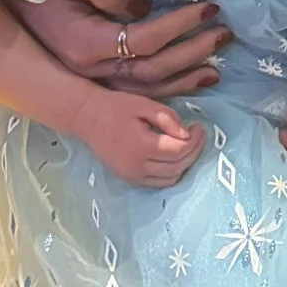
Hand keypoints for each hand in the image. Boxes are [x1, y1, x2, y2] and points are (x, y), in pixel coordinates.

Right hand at [15, 0, 228, 95]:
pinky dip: (166, 88)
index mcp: (86, 45)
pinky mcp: (95, 80)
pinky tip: (189, 80)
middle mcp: (91, 70)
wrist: (4, 12)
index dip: (179, 25)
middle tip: (226, 34)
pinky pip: (137, 92)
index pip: (144, 39)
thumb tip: (144, 8)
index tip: (209, 8)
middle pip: (151, 70)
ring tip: (218, 65)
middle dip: (192, 52)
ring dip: (184, 76)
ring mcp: (92, 79)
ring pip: (147, 89)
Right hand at [78, 86, 203, 186]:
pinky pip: (157, 183)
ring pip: (169, 179)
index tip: (199, 126)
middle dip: (193, 152)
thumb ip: (167, 118)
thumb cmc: (116, 107)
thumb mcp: (144, 104)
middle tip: (199, 134)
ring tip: (188, 145)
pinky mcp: (129, 178)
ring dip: (184, 164)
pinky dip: (171, 173)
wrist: (86, 117)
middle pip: (177, 167)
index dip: (195, 140)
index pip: (178, 151)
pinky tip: (174, 157)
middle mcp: (137, 166)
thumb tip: (187, 134)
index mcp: (141, 146)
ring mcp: (132, 176)